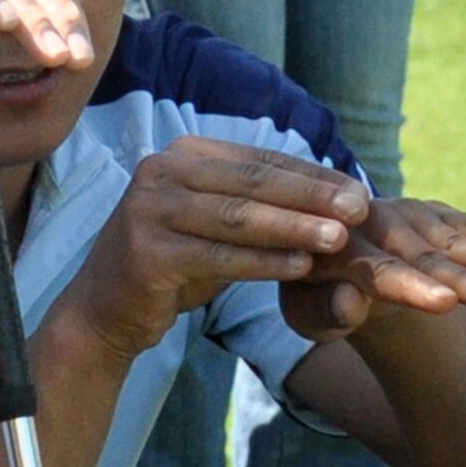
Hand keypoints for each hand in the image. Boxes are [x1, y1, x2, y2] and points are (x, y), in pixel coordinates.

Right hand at [61, 137, 368, 361]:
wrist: (105, 309)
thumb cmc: (174, 262)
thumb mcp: (215, 224)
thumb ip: (259, 205)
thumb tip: (336, 194)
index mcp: (179, 157)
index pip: (258, 161)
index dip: (312, 176)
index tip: (360, 192)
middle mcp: (158, 173)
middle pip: (250, 183)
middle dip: (309, 196)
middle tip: (359, 208)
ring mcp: (146, 211)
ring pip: (236, 217)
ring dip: (292, 227)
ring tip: (339, 238)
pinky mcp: (145, 252)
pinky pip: (217, 257)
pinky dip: (262, 262)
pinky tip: (300, 267)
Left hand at [281, 198, 465, 341]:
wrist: (333, 264)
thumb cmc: (318, 300)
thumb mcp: (309, 315)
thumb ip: (326, 312)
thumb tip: (350, 304)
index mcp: (333, 248)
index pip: (376, 271)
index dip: (412, 287)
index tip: (447, 303)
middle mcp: (369, 223)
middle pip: (419, 256)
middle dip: (458, 277)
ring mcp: (402, 215)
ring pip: (446, 239)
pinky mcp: (429, 213)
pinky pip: (460, 223)